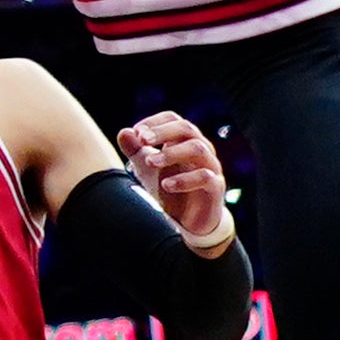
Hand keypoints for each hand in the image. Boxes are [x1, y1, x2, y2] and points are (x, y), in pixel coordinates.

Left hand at [121, 111, 233, 248]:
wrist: (188, 219)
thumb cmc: (169, 187)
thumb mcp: (147, 168)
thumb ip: (135, 150)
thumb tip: (124, 132)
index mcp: (184, 140)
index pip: (173, 119)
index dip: (155, 122)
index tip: (136, 132)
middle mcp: (201, 149)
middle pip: (186, 128)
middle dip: (162, 132)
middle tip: (142, 140)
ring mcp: (211, 167)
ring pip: (198, 149)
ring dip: (171, 153)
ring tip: (150, 162)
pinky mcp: (216, 187)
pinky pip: (206, 177)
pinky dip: (184, 180)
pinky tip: (166, 185)